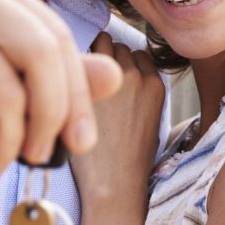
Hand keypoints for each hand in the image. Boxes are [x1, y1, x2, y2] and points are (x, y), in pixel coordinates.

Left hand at [72, 33, 165, 206]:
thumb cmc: (129, 158)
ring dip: (90, 54)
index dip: (122, 63)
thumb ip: (141, 92)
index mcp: (156, 84)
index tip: (109, 77)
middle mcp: (138, 75)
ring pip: (101, 43)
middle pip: (118, 45)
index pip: (138, 54)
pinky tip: (68, 79)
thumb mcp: (151, 121)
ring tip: (78, 75)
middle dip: (105, 55)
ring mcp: (112, 76)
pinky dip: (75, 61)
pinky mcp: (89, 81)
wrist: (113, 181)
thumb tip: (125, 76)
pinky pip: (82, 54)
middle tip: (90, 77)